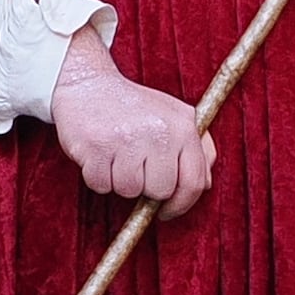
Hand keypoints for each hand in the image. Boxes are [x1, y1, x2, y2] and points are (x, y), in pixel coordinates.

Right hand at [47, 27, 213, 216]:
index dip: (181, 204)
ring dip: (119, 180)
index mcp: (183, 126)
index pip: (194, 182)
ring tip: (116, 155)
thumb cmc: (133, 106)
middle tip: (134, 164)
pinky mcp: (98, 147)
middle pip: (160, 191)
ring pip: (129, 191)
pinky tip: (100, 155)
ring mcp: (128, 139)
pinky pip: (101, 185)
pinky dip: (97, 177)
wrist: (88, 84)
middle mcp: (159, 132)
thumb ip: (198, 148)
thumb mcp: (174, 116)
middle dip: (145, 186)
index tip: (167, 210)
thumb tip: (206, 184)